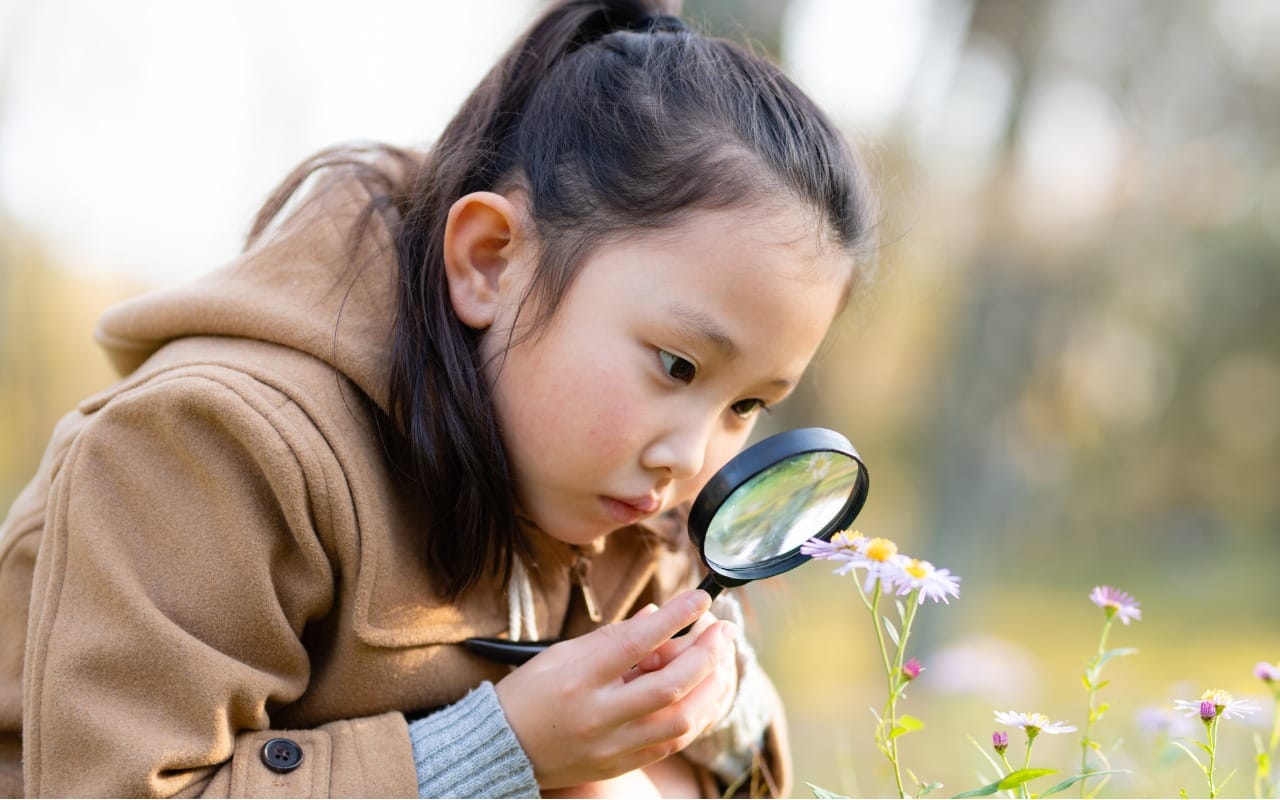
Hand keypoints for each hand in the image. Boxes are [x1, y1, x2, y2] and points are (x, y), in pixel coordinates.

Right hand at [494, 589, 738, 789]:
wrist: (504, 747)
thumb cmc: (530, 693)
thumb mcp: (562, 654)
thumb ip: (613, 637)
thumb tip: (657, 617)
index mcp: (578, 679)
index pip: (636, 642)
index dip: (675, 617)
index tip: (700, 599)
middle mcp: (598, 715)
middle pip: (670, 685)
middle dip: (706, 655)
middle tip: (722, 631)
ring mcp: (612, 746)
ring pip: (681, 720)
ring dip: (711, 688)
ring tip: (721, 661)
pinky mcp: (621, 765)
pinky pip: (672, 743)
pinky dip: (696, 715)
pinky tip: (705, 693)